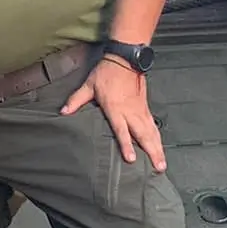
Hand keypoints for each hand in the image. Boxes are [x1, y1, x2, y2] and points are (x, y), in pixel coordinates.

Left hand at [60, 56, 166, 172]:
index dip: (126, 145)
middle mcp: (131, 112)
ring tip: (162, 163)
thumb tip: (64, 111)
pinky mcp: (145, 107)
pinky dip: (158, 137)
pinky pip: (153, 125)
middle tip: (158, 168)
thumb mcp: (89, 85)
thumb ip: (76, 100)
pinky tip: (160, 146)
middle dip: (151, 152)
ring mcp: (140, 110)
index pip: (122, 130)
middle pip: (143, 135)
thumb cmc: (107, 72)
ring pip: (151, 132)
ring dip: (158, 148)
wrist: (125, 59)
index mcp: (116, 108)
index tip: (131, 159)